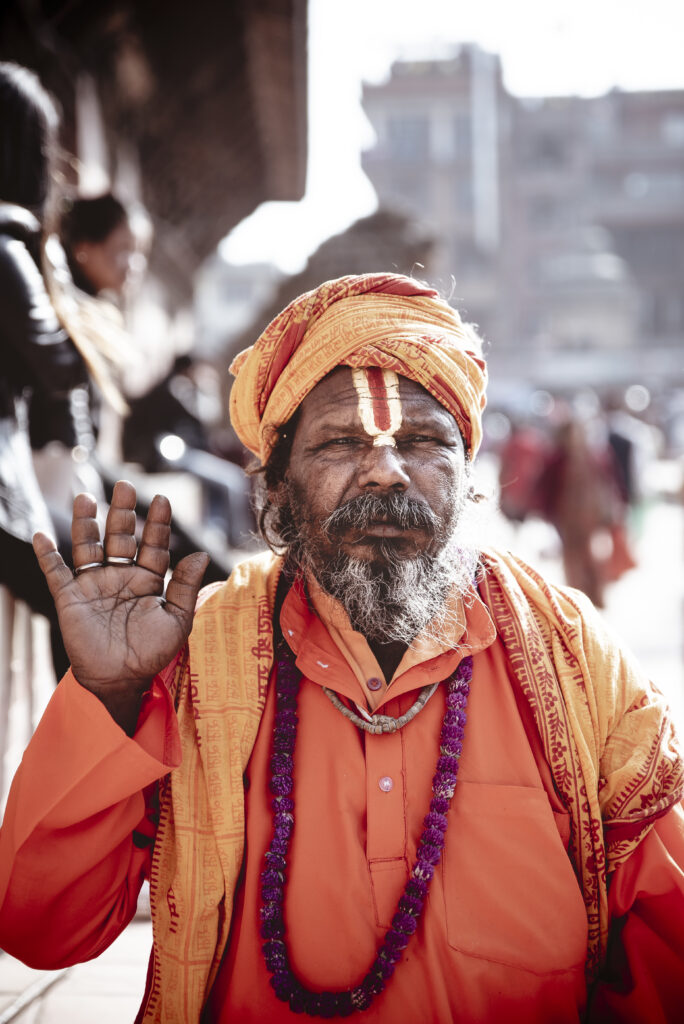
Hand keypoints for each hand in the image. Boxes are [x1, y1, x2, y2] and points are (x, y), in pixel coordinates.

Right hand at [33, 480, 208, 703]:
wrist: (121, 680)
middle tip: (125, 485)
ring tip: (84, 497)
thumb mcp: (177, 620)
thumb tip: (200, 553)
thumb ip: (185, 586)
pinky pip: (56, 572)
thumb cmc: (152, 653)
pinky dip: (47, 555)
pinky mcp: (71, 598)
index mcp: (148, 580)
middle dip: (123, 512)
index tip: (163, 499)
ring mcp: (94, 585)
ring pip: (88, 546)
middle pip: (121, 537)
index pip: (153, 545)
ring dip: (85, 523)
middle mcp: (121, 576)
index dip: (157, 523)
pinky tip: (42, 535)